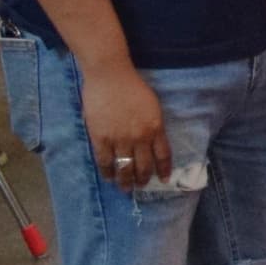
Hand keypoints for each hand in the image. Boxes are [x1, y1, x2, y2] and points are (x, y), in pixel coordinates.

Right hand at [81, 59, 170, 190]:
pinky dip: (108, 172)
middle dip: (143, 179)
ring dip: (126, 181)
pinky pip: (105, 161)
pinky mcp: (101, 138)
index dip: (163, 169)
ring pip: (125, 167)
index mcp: (155, 128)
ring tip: (126, 188)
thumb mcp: (152, 106)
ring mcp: (120, 139)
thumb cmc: (132, 86)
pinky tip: (109, 178)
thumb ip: (153, 125)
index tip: (163, 179)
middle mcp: (140, 137)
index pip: (163, 155)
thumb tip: (152, 140)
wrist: (110, 76)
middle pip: (144, 165)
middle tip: (141, 186)